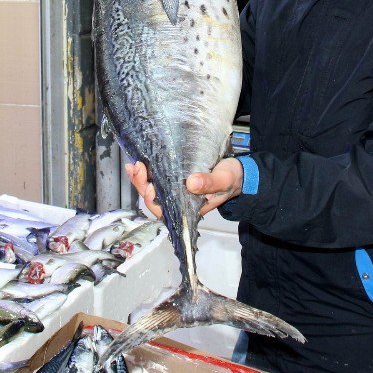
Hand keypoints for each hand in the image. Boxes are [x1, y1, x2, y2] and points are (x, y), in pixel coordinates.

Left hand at [125, 157, 243, 218]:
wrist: (238, 173)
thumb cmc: (232, 179)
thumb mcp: (224, 179)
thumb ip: (210, 183)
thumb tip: (191, 183)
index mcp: (189, 208)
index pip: (165, 210)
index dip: (154, 201)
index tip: (151, 186)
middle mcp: (179, 201)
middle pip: (154, 199)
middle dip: (142, 185)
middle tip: (138, 168)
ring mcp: (176, 189)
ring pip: (152, 189)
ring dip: (140, 178)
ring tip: (134, 164)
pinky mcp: (174, 177)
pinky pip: (156, 177)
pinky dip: (146, 171)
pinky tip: (138, 161)